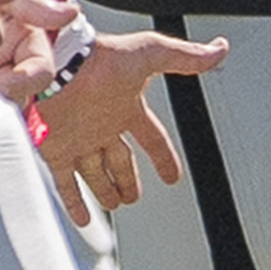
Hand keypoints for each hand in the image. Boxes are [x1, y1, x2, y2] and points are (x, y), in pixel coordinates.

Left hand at [23, 18, 223, 223]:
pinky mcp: (54, 148)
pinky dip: (75, 203)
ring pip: (95, 174)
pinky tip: (82, 218)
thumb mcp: (148, 54)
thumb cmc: (96, 56)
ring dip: (105, 191)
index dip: (163, 158)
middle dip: (128, 180)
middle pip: (120, 162)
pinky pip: (66, 183)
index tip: (172, 175)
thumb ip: (183, 57)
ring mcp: (78, 139)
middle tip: (133, 196)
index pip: (152, 138)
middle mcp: (101, 126)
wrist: (54, 61)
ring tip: (114, 205)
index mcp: (125, 108)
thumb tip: (217, 51)